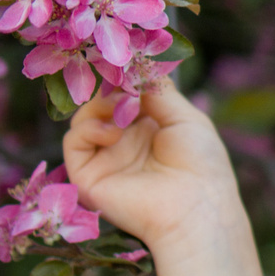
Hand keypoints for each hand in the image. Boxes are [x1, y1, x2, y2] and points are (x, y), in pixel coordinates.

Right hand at [63, 81, 243, 257]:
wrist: (195, 210)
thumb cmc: (201, 165)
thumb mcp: (185, 117)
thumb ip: (157, 90)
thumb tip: (134, 67)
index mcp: (150, 128)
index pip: (125, 93)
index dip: (124, 78)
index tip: (129, 65)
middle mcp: (125, 141)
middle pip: (102, 100)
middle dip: (111, 88)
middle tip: (125, 86)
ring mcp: (106, 158)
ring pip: (84, 117)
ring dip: (100, 105)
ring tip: (123, 111)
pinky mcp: (88, 176)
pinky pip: (74, 141)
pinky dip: (88, 127)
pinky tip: (112, 133)